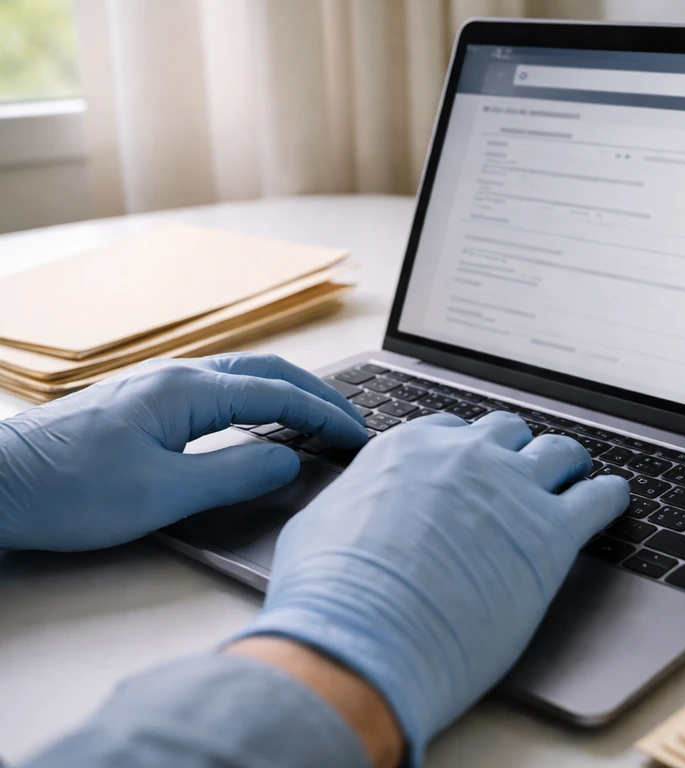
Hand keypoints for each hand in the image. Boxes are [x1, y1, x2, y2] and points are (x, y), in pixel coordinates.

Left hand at [0, 354, 366, 551]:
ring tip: (319, 417)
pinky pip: (220, 389)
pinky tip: (261, 420)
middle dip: (317, 393)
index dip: (326, 414)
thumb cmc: (70, 492)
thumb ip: (237, 475)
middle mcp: (177, 375)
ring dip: (288, 392)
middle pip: (267, 371)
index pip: (279, 393)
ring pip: (244, 375)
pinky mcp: (145, 403)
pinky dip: (258, 399)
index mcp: (187, 389)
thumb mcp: (163, 494)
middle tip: (352, 422)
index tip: (360, 435)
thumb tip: (290, 460)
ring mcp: (158, 385)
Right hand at [233, 411, 629, 763]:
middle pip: (507, 432)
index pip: (451, 429)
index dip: (466, 450)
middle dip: (515, 450)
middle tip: (523, 472)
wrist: (364, 636)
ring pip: (558, 452)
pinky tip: (612, 500)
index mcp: (409, 450)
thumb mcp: (319, 527)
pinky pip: (599, 496)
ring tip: (576, 476)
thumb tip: (350, 515)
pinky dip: (609, 495)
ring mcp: (512, 489)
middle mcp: (465, 457)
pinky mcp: (551, 532)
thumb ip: (350, 507)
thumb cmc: (330, 593)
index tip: (472, 465)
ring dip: (567, 463)